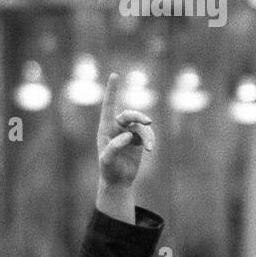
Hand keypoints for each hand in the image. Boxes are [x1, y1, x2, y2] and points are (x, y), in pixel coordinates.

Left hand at [95, 71, 152, 221]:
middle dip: (138, 117)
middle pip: (129, 115)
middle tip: (147, 123)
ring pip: (141, 126)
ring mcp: (128, 133)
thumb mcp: (107, 159)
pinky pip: (147, 134)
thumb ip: (115, 146)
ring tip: (149, 148)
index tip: (115, 75)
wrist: (118, 181)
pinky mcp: (138, 141)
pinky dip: (150, 140)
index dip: (112, 91)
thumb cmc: (108, 170)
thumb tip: (127, 135)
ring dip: (147, 135)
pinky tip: (150, 150)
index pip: (109, 106)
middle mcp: (116, 128)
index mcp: (105, 129)